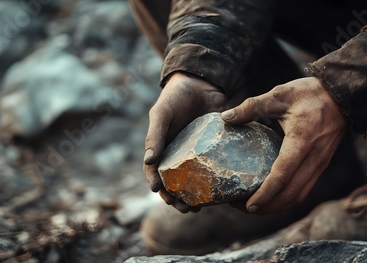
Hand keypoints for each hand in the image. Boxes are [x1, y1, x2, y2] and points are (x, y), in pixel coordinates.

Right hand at [144, 72, 226, 212]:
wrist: (202, 82)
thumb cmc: (176, 97)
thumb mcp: (162, 114)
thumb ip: (155, 136)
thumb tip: (149, 161)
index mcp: (161, 147)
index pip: (154, 171)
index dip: (156, 184)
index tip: (159, 193)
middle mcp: (177, 153)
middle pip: (174, 182)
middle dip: (176, 198)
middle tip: (183, 208)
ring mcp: (195, 154)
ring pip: (193, 181)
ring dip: (193, 196)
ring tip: (198, 208)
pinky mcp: (212, 150)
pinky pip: (211, 170)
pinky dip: (212, 183)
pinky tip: (217, 193)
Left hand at [222, 77, 346, 213]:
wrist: (342, 96)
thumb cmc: (310, 93)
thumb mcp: (279, 94)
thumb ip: (252, 106)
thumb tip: (226, 117)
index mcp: (301, 141)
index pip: (282, 175)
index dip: (264, 194)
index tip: (247, 204)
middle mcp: (313, 158)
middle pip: (290, 194)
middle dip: (267, 207)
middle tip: (244, 208)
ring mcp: (320, 164)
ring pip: (299, 196)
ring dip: (278, 207)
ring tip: (256, 207)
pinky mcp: (321, 165)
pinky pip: (304, 190)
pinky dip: (288, 199)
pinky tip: (273, 197)